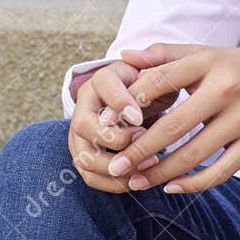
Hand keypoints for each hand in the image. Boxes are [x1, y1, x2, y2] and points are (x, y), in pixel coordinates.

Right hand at [67, 60, 163, 191]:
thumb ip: (151, 62)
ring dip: (116, 165)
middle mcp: (84, 106)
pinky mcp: (85, 156)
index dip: (119, 102)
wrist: (144, 103)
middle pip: (83, 125)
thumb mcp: (158, 71)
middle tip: (146, 140)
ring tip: (147, 164)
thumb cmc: (154, 85)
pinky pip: (90, 176)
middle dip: (116, 138)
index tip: (140, 116)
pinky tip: (138, 181)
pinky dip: (113, 184)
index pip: (103, 85)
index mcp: (102, 79)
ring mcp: (80, 134)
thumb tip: (132, 56)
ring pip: (84, 156)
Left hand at [98, 44, 239, 193]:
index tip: (107, 124)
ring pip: (194, 155)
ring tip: (135, 182)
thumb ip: (167, 55)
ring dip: (160, 172)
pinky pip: (221, 171)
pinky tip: (171, 188)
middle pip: (174, 127)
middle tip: (113, 167)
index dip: (131, 104)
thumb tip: (125, 57)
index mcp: (211, 62)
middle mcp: (227, 90)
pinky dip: (194, 183)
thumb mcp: (210, 53)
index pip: (161, 82)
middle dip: (139, 151)